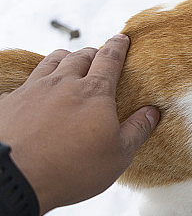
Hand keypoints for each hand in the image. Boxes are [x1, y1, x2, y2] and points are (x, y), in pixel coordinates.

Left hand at [0, 34, 158, 215]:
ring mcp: (32, 90)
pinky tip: (34, 93)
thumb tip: (152, 112)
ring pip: (50, 62)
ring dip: (64, 59)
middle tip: (97, 55)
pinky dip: (34, 82)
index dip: (118, 47)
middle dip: (91, 52)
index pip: (109, 59)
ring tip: (69, 63)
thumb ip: (137, 130)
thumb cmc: (73, 169)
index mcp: (94, 93)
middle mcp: (63, 83)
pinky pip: (23, 83)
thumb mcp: (118, 155)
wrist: (15, 178)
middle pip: (79, 56)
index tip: (122, 38)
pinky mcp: (9, 102)